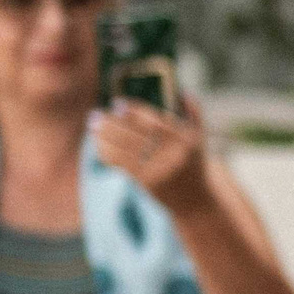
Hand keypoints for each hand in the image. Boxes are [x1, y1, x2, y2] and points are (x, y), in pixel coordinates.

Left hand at [93, 96, 213, 216]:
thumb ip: (194, 114)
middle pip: (135, 134)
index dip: (134, 111)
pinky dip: (107, 152)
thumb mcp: (200, 139)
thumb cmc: (194, 164)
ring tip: (94, 124)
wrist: (196, 201)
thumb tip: (182, 92)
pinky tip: (99, 143)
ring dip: (104, 135)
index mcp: (185, 140)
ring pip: (125, 149)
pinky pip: (122, 163)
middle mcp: (172, 155)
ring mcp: (159, 170)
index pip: (155, 121)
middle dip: (112, 122)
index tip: (118, 103)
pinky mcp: (146, 182)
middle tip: (97, 114)